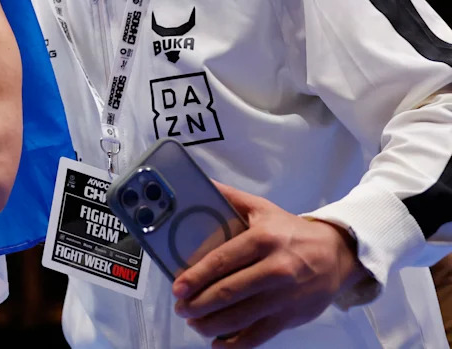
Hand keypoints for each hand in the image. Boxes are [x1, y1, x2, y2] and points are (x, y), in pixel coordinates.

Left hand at [172, 181, 368, 347]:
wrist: (337, 255)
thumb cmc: (291, 232)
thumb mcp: (262, 209)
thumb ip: (229, 197)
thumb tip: (199, 182)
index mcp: (264, 240)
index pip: (223, 260)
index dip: (196, 276)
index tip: (178, 287)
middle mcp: (276, 269)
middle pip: (229, 292)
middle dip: (198, 304)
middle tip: (181, 308)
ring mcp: (285, 296)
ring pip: (241, 317)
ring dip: (211, 324)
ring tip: (194, 323)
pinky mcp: (292, 317)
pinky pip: (260, 335)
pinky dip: (236, 344)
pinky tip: (218, 343)